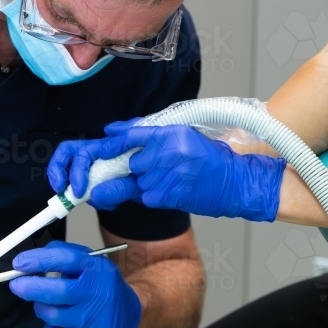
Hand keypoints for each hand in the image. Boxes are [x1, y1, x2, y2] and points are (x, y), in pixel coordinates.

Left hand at [9, 241, 141, 327]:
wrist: (130, 319)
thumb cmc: (102, 288)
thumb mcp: (90, 265)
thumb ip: (63, 258)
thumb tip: (28, 261)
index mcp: (98, 270)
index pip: (66, 259)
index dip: (39, 260)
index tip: (19, 263)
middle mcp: (100, 294)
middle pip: (57, 291)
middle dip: (30, 287)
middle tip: (17, 285)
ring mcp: (97, 321)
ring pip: (52, 316)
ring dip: (44, 309)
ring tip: (53, 305)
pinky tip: (64, 325)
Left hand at [48, 123, 285, 221]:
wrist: (235, 182)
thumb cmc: (210, 159)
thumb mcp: (181, 136)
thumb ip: (145, 134)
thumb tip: (111, 130)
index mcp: (169, 132)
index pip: (126, 137)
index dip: (105, 147)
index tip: (92, 154)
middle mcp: (165, 151)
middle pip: (126, 163)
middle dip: (125, 172)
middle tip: (134, 175)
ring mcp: (165, 174)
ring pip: (135, 182)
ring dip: (142, 185)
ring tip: (170, 180)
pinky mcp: (166, 195)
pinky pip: (145, 197)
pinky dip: (153, 196)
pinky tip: (173, 190)